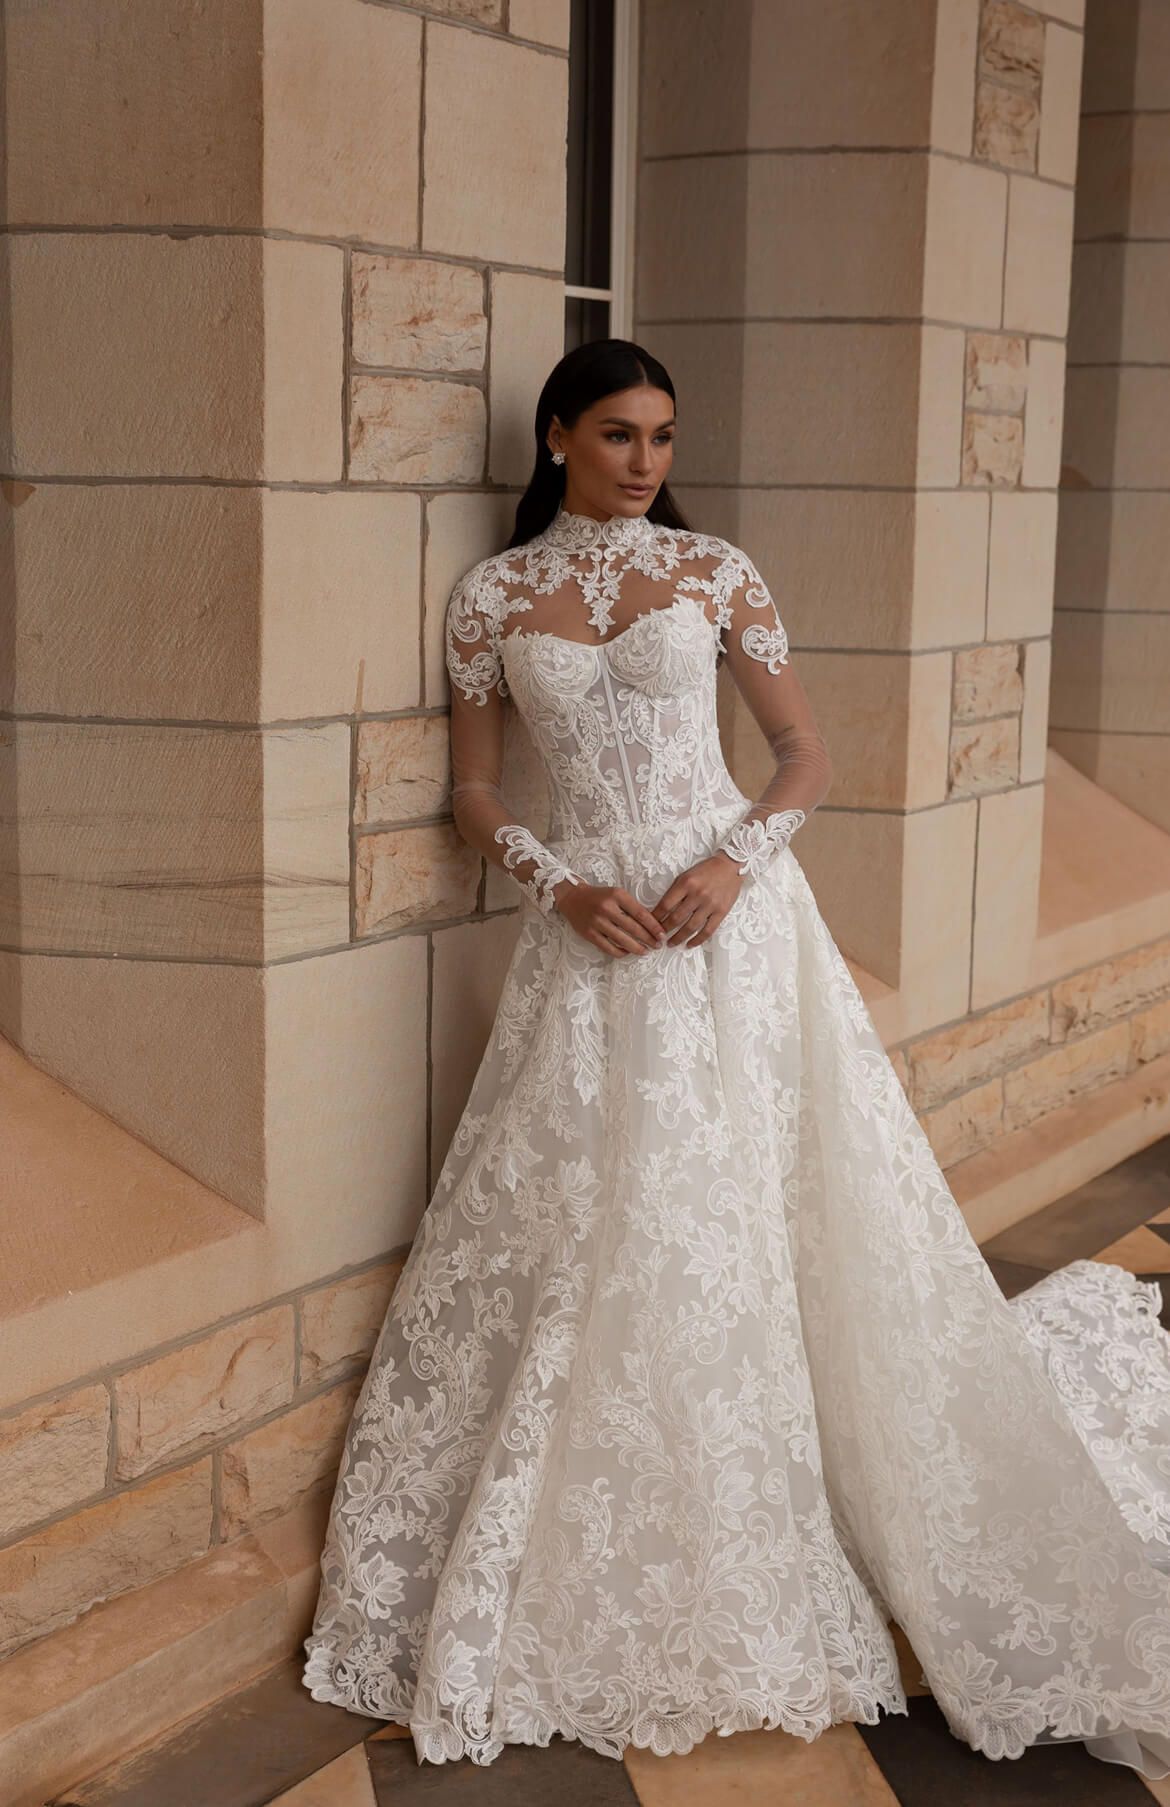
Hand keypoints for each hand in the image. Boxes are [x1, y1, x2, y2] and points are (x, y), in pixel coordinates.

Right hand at [551, 878, 670, 958]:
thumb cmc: (599, 896)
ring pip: (622, 940)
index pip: (640, 913)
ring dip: (637, 948)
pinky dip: (620, 952)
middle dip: (649, 939)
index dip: (653, 926)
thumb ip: (631, 906)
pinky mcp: (589, 934)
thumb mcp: (617, 894)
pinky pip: (608, 947)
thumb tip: (651, 924)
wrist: (572, 898)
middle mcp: (607, 908)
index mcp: (617, 895)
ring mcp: (597, 922)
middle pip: (633, 928)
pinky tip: (627, 952)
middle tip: (658, 945)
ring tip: (645, 951)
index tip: (662, 934)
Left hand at [651, 853, 742, 947]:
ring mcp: (710, 904)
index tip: (650, 924)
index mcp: (686, 883)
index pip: (666, 905)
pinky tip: (690, 944)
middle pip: (676, 918)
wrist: (730, 866)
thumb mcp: (686, 875)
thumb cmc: (706, 870)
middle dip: (665, 930)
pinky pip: (708, 930)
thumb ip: (675, 891)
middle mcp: (697, 894)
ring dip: (678, 938)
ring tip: (671, 943)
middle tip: (658, 936)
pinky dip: (697, 940)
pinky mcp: (721, 912)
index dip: (656, 917)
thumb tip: (662, 909)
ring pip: (690, 927)